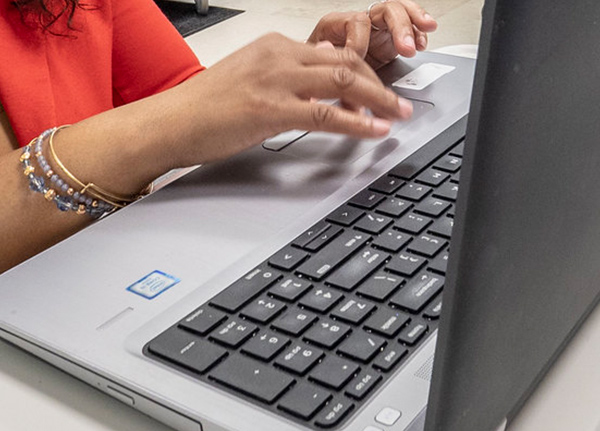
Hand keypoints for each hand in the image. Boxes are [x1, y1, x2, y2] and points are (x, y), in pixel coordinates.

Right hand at [167, 33, 412, 165]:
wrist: (171, 121)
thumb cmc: (205, 106)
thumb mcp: (252, 79)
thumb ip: (286, 77)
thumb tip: (316, 80)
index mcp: (275, 46)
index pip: (334, 52)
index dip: (364, 73)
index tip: (379, 90)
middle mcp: (279, 55)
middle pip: (346, 62)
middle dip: (380, 84)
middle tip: (400, 103)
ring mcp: (275, 80)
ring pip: (343, 82)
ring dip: (379, 100)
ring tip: (398, 115)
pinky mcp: (270, 109)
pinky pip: (326, 115)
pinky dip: (357, 124)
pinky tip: (375, 131)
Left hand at [307, 0, 437, 69]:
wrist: (317, 80)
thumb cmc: (312, 72)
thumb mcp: (313, 73)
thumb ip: (326, 73)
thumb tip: (341, 72)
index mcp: (334, 26)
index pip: (355, 23)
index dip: (360, 44)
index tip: (361, 62)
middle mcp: (356, 23)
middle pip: (383, 10)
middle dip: (398, 28)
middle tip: (406, 48)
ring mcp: (374, 29)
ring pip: (397, 12)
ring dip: (412, 22)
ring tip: (424, 32)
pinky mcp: (387, 40)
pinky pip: (407, 25)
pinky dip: (417, 30)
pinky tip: (423, 40)